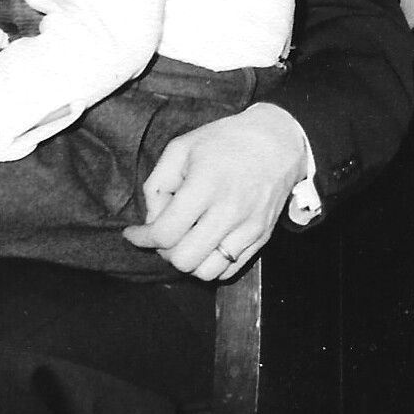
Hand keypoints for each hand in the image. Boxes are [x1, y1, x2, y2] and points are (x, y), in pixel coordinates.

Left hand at [123, 101, 309, 280]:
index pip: (165, 233)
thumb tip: (152, 220)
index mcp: (205, 186)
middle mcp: (229, 212)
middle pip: (183, 259)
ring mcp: (249, 228)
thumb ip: (157, 185)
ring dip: (190, 261)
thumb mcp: (181, 148)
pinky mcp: (262, 236)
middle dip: (165, 251)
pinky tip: (207, 244)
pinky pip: (230, 270)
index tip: (134, 233)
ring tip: (187, 241)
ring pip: (207, 272)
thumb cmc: (226, 141)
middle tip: (165, 234)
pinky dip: (212, 265)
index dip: (142, 238)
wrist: (279, 141)